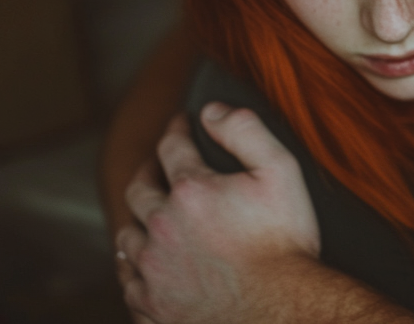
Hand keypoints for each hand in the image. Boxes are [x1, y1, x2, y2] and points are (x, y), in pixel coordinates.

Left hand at [115, 103, 320, 323]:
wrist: (282, 313)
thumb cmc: (286, 245)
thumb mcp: (281, 172)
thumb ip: (245, 130)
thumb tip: (211, 110)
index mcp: (191, 190)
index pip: (172, 146)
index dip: (176, 128)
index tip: (181, 122)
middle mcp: (162, 227)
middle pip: (139, 189)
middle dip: (147, 170)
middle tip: (154, 165)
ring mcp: (154, 271)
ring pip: (127, 237)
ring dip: (134, 220)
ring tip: (142, 216)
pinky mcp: (153, 308)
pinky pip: (128, 283)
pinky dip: (131, 269)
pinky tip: (140, 266)